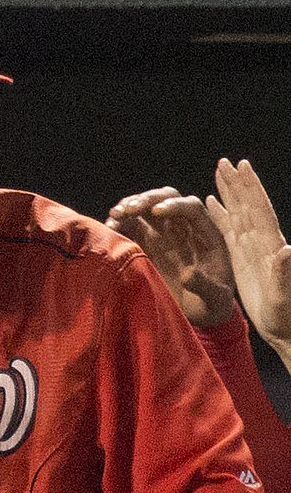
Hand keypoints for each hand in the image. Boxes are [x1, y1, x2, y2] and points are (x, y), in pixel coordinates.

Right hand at [107, 188, 235, 326]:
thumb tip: (188, 275)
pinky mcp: (145, 245)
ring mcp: (163, 235)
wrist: (196, 314)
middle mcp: (183, 229)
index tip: (157, 212)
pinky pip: (131, 226)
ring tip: (115, 215)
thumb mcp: (215, 300)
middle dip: (148, 199)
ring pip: (146, 209)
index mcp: (206, 235)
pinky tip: (109, 228)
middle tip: (129, 209)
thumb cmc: (210, 305)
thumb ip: (206, 287)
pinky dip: (120, 223)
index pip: (192, 208)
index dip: (175, 206)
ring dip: (130, 207)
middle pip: (167, 199)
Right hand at [206, 159, 290, 349]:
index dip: (250, 189)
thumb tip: (287, 250)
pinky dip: (220, 215)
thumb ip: (284, 273)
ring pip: (238, 214)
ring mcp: (252, 249)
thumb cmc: (287, 316)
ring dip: (229, 194)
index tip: (242, 167)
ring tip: (219, 174)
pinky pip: (229, 231)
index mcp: (270, 247)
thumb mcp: (285, 297)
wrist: (286, 330)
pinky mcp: (242, 259)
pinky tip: (211, 204)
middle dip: (237, 184)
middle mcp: (262, 243)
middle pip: (247, 206)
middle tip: (225, 162)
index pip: (259, 211)